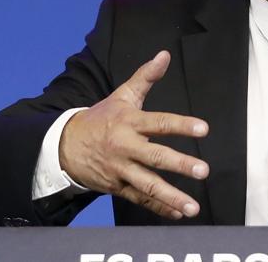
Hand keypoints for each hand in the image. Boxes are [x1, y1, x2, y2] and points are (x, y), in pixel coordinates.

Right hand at [59, 51, 209, 219]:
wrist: (64, 146)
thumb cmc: (101, 118)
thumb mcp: (121, 95)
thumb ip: (146, 77)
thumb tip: (164, 55)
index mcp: (129, 122)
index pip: (159, 122)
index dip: (181, 125)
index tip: (203, 128)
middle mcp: (126, 147)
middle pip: (155, 157)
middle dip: (180, 165)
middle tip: (203, 170)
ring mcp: (121, 170)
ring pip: (148, 185)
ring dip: (171, 196)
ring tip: (193, 207)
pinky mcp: (117, 187)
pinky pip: (140, 199)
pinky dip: (159, 208)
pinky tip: (178, 213)